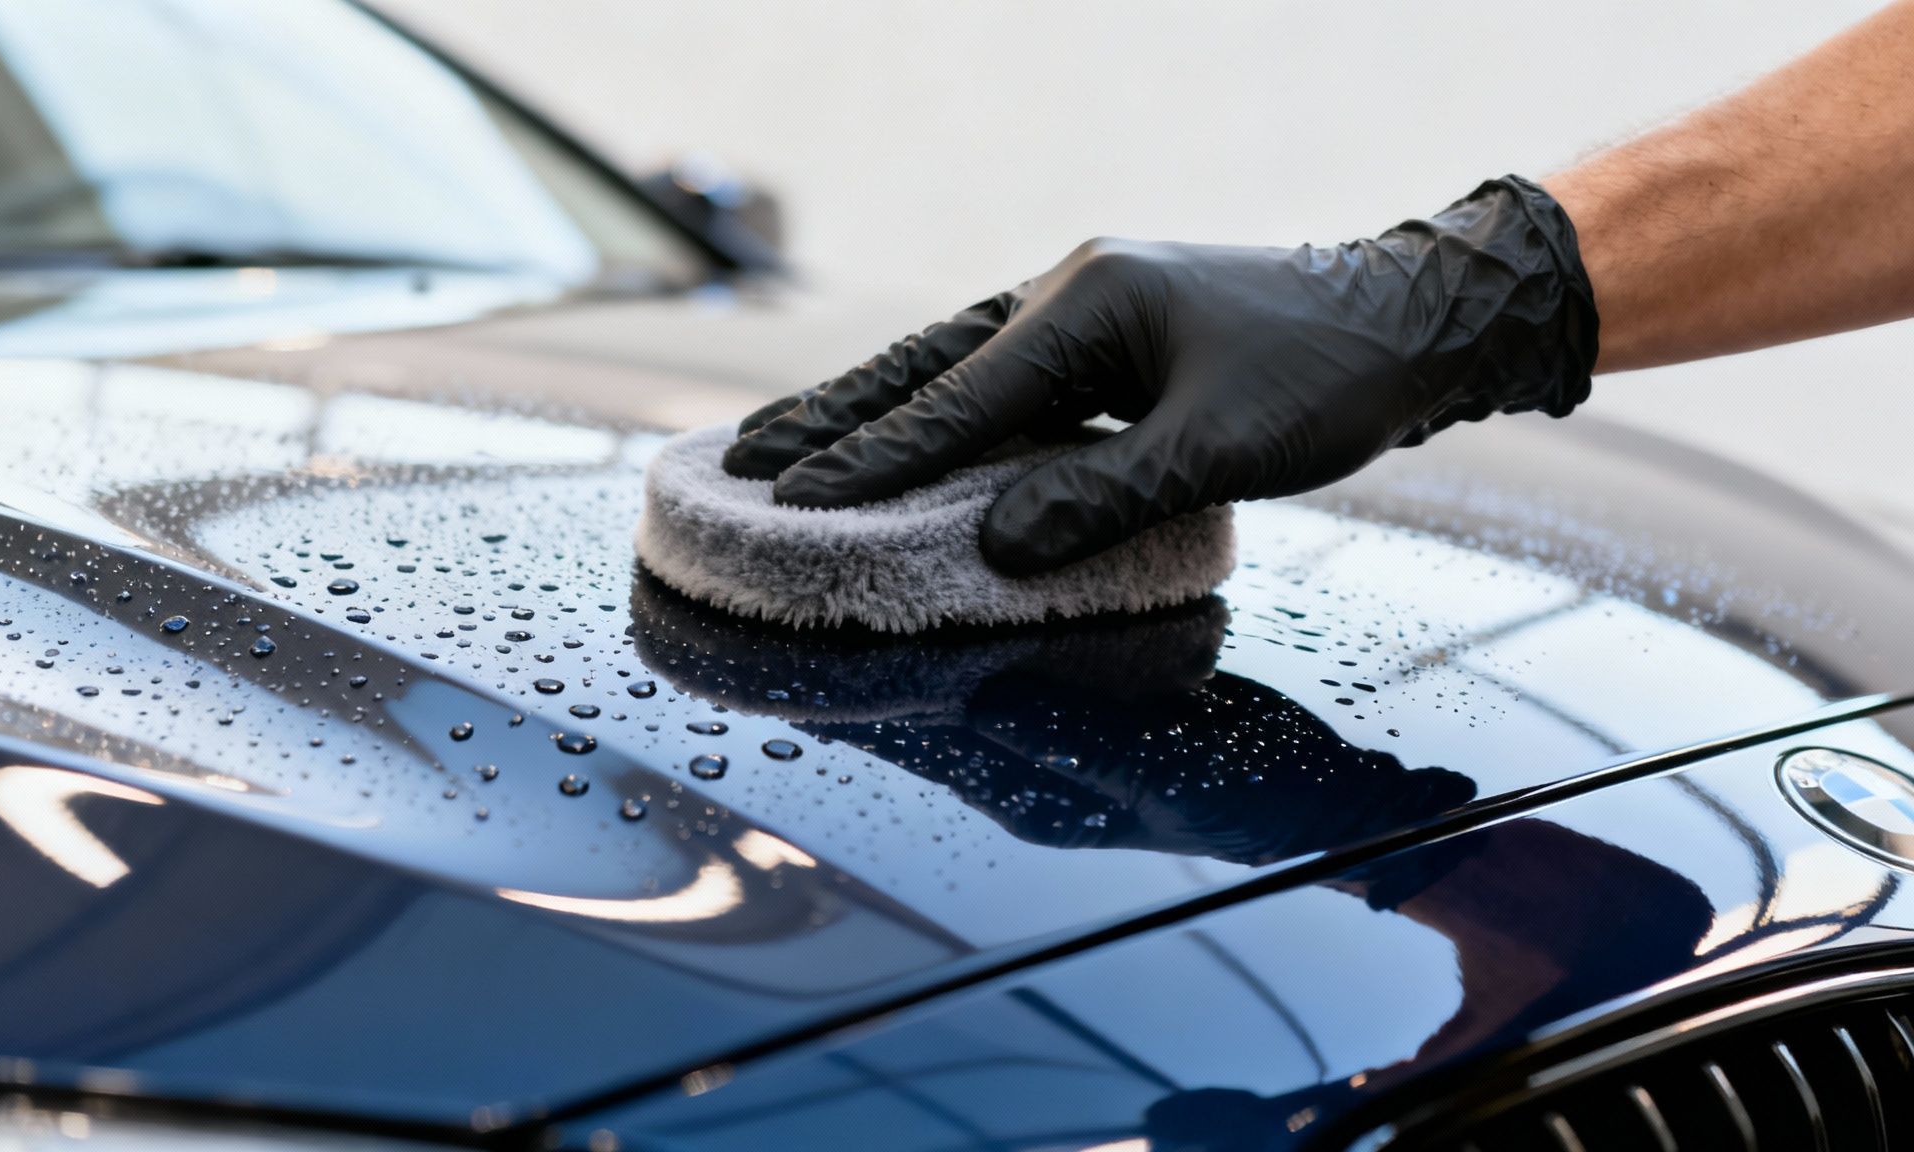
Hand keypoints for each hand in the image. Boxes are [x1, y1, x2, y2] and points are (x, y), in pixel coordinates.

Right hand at [724, 176, 1596, 574]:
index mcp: (1085, 306)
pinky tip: (914, 439)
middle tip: (744, 458)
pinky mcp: (1113, 339)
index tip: (791, 500)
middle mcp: (1070, 296)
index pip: (955, 402)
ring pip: (954, 367)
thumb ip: (1105, 496)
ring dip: (876, 410)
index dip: (871, 460)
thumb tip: (994, 546)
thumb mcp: (1221, 445)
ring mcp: (1089, 313)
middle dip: (835, 418)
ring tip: (794, 445)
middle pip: (925, 366)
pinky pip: (1000, 380)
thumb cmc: (1327, 373)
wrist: (1415, 318)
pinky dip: (942, 412)